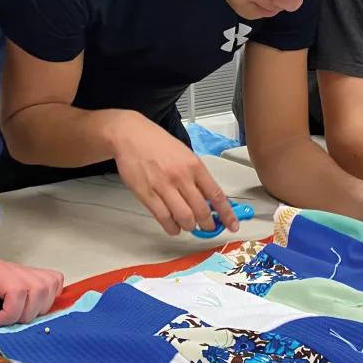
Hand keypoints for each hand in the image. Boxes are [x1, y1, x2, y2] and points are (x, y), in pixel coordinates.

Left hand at [0, 252, 63, 328]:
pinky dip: (50, 296)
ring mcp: (27, 270)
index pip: (17, 290)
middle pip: (38, 290)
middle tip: (8, 322)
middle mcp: (15, 268)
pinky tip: (34, 306)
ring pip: (49, 287)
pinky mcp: (35, 274)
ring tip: (20, 316)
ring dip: (39, 308)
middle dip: (26, 315)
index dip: (11, 314)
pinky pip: (54, 281)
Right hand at [110, 112, 238, 235]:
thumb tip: (209, 199)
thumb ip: (196, 176)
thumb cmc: (157, 143)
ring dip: (189, 227)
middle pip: (201, 211)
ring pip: (184, 218)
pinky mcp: (146, 194)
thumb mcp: (184, 154)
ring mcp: (163, 186)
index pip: (216, 194)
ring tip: (188, 225)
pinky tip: (174, 226)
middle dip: (208, 225)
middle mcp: (181, 177)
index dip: (226, 214)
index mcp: (194, 165)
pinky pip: (164, 218)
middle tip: (207, 228)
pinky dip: (172, 227)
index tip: (232, 225)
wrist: (130, 135)